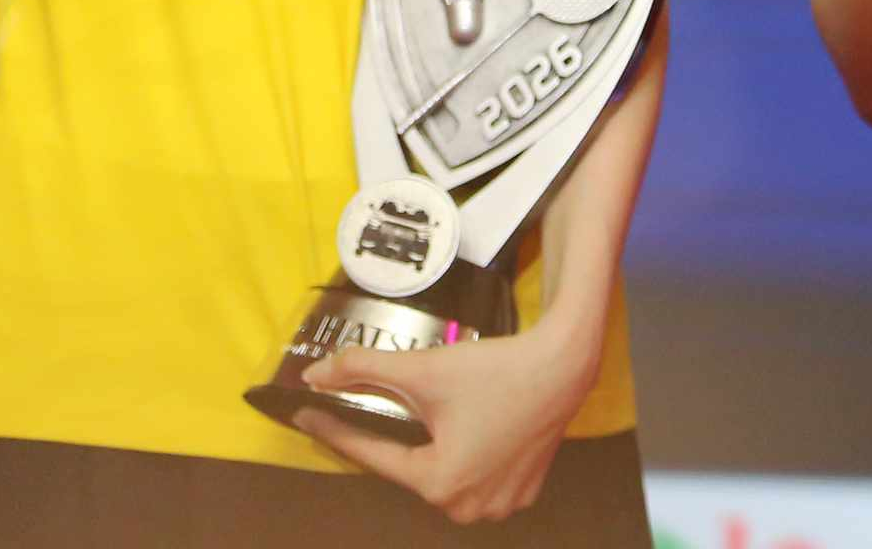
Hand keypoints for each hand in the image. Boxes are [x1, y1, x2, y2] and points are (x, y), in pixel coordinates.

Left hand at [293, 325, 599, 524]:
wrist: (562, 364)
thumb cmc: (496, 370)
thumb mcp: (423, 368)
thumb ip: (364, 369)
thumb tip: (317, 375)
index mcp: (438, 483)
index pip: (371, 455)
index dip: (335, 432)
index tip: (309, 416)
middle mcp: (467, 507)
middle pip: (409, 467)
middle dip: (389, 437)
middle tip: (365, 408)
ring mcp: (497, 505)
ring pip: (441, 474)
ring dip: (427, 449)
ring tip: (419, 417)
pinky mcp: (520, 493)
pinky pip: (475, 479)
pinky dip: (462, 457)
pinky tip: (460, 432)